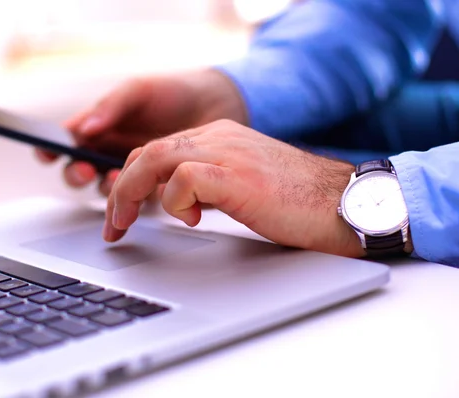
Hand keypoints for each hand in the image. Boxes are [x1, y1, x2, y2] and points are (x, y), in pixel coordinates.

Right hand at [36, 69, 246, 195]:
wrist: (215, 105)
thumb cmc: (174, 92)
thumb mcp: (139, 91)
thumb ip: (111, 107)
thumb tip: (85, 128)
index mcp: (100, 125)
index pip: (66, 139)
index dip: (49, 147)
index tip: (45, 153)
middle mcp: (110, 149)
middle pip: (79, 170)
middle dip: (76, 172)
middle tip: (85, 169)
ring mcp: (130, 169)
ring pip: (104, 187)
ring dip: (102, 186)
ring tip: (111, 178)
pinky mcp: (153, 184)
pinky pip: (136, 197)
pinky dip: (133, 197)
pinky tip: (139, 190)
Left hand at [103, 120, 365, 257]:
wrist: (345, 203)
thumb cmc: (299, 203)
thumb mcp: (243, 186)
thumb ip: (211, 185)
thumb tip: (181, 204)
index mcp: (220, 138)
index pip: (158, 149)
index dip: (131, 181)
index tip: (121, 213)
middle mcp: (220, 137)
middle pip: (147, 152)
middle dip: (119, 190)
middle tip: (113, 225)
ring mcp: (228, 152)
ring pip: (155, 158)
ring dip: (129, 194)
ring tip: (125, 224)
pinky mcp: (237, 175)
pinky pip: (183, 178)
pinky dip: (174, 202)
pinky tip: (193, 220)